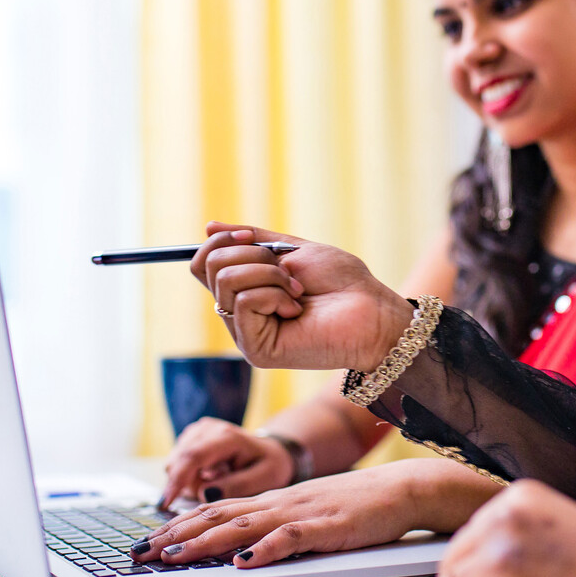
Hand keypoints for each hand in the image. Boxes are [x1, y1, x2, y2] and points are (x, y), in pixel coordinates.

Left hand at [132, 462, 447, 567]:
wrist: (401, 490)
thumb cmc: (360, 505)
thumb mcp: (309, 514)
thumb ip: (277, 527)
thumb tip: (242, 548)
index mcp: (274, 501)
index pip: (215, 510)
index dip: (178, 525)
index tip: (148, 540)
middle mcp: (279, 503)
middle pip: (217, 516)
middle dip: (174, 535)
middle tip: (140, 551)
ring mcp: (301, 513)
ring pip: (243, 526)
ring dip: (204, 542)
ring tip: (173, 556)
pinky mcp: (326, 527)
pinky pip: (289, 538)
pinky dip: (264, 550)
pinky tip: (243, 561)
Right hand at [161, 418, 292, 506]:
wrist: (269, 451)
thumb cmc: (269, 466)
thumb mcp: (265, 479)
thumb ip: (236, 486)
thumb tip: (205, 494)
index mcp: (226, 436)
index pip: (192, 456)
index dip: (176, 480)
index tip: (164, 504)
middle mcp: (206, 429)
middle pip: (178, 463)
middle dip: (191, 484)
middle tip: (222, 484)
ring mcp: (195, 432)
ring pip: (174, 466)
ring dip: (192, 481)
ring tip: (220, 478)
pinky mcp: (189, 440)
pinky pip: (176, 466)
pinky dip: (190, 477)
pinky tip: (211, 475)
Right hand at [191, 223, 413, 372]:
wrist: (372, 310)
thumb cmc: (342, 282)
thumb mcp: (292, 249)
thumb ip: (252, 240)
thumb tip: (208, 226)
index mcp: (246, 289)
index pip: (203, 264)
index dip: (217, 242)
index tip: (247, 235)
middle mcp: (240, 313)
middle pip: (208, 267)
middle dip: (250, 254)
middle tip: (287, 270)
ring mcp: (246, 333)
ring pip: (225, 281)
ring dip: (269, 274)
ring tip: (298, 291)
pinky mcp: (256, 349)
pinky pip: (244, 302)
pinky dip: (274, 294)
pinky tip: (297, 310)